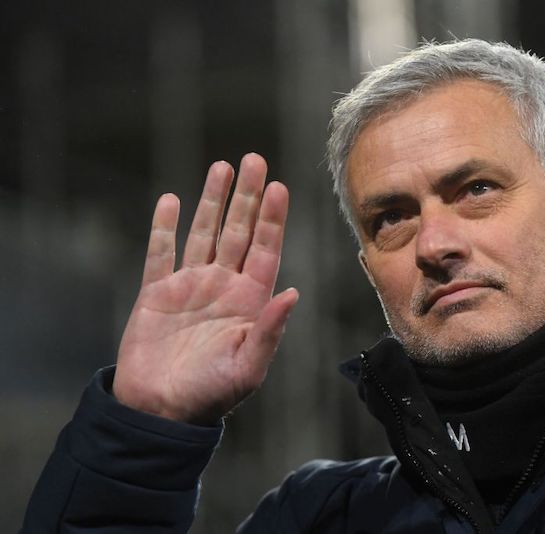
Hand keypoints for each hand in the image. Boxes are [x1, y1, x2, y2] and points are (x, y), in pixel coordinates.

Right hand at [113, 153, 298, 424]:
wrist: (161, 411)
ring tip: (222, 167)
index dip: (272, 218)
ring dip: (212, 201)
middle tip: (255, 160)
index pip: (265, 249)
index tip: (279, 187)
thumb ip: (270, 329)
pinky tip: (170, 200)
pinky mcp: (157, 293)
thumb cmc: (211, 395)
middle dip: (247, 196)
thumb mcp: (249, 367)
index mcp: (250, 300)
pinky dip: (164, 227)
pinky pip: (161, 253)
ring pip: (203, 232)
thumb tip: (293, 293)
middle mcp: (223, 285)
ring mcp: (190, 286)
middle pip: (238, 230)